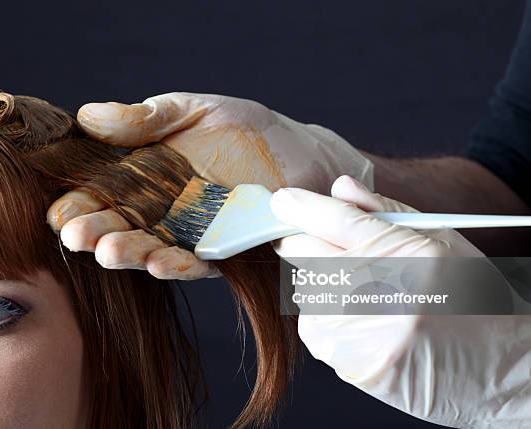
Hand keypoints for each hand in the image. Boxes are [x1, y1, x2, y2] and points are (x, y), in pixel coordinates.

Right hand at [47, 93, 371, 279]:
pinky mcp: (222, 251)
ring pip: (151, 249)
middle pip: (120, 225)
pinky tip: (161, 262)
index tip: (59, 210)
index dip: (79, 203)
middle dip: (96, 232)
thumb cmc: (244, 130)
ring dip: (131, 253)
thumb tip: (87, 115)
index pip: (102, 193)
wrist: (299, 153)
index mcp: (145, 176)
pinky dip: (179, 264)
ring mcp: (189, 234)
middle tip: (75, 235)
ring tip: (109, 250)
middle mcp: (160, 210)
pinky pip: (197, 262)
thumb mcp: (191, 110)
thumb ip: (145, 118)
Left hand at [269, 175, 530, 427]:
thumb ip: (384, 212)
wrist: (500, 369)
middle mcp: (385, 295)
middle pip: (305, 253)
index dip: (301, 207)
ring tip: (364, 292)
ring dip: (321, 283)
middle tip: (324, 244)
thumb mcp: (439, 241)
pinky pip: (314, 328)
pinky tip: (361, 320)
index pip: (336, 220)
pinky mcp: (354, 366)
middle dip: (304, 242)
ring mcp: (367, 335)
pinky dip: (326, 317)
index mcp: (409, 255)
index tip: (281, 200)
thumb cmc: (470, 296)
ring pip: (304, 290)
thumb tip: (338, 187)